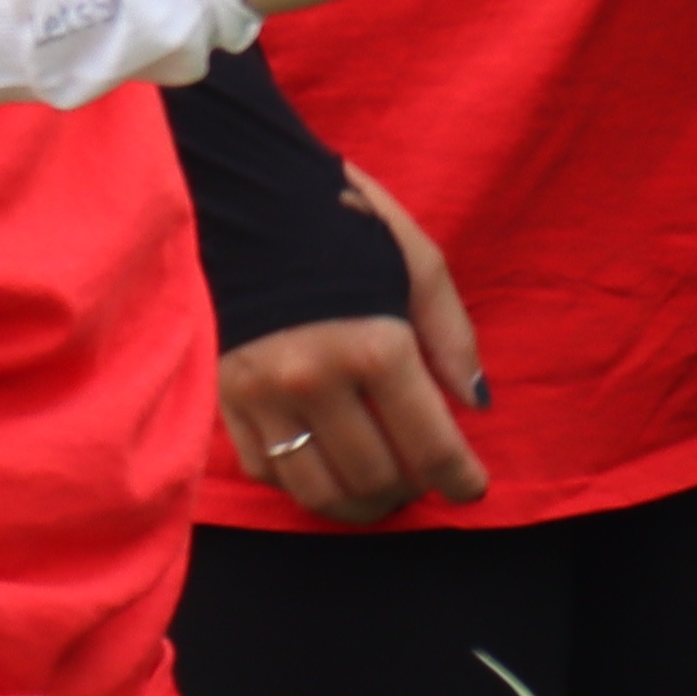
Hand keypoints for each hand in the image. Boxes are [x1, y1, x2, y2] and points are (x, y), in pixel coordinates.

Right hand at [218, 158, 493, 525]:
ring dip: (358, 503)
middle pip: (375, 478)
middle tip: (422, 477)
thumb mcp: (416, 259)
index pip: (428, 446)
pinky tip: (322, 460)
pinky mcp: (223, 398)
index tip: (470, 487)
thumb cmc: (342, 220)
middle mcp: (314, 380)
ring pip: (317, 492)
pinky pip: (265, 470)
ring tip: (378, 485)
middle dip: (410, 489)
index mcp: (372, 344)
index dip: (459, 479)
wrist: (241, 192)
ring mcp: (261, 395)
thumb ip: (451, 336)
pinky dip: (301, 479)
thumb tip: (473, 405)